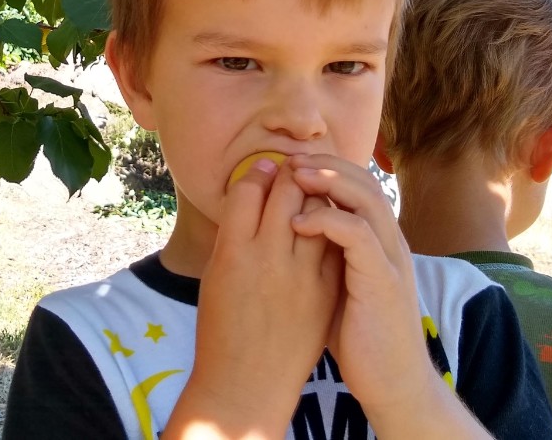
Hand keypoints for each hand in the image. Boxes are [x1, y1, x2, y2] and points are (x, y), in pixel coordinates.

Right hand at [165, 158, 341, 437]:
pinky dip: (331, 227)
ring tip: (310, 193)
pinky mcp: (325, 290)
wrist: (247, 383)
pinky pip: (334, 242)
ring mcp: (301, 274)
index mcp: (232, 251)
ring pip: (317, 211)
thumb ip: (235, 232)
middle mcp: (267, 257)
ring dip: (314, 195)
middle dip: (289, 174)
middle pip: (286, 191)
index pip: (248, 189)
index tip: (262, 169)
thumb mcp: (217, 273)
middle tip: (291, 171)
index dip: (256, 172)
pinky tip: (325, 226)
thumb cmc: (222, 326)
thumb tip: (251, 192)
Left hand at [289, 154, 460, 430]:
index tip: (291, 164)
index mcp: (379, 240)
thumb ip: (327, 254)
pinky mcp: (382, 281)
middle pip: (364, 181)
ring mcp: (389, 259)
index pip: (359, 184)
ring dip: (328, 181)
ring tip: (295, 176)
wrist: (392, 382)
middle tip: (290, 160)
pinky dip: (329, 221)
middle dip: (326, 165)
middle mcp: (389, 242)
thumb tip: (290, 228)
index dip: (327, 168)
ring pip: (365, 199)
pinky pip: (358, 234)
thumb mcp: (340, 283)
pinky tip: (299, 223)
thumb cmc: (360, 335)